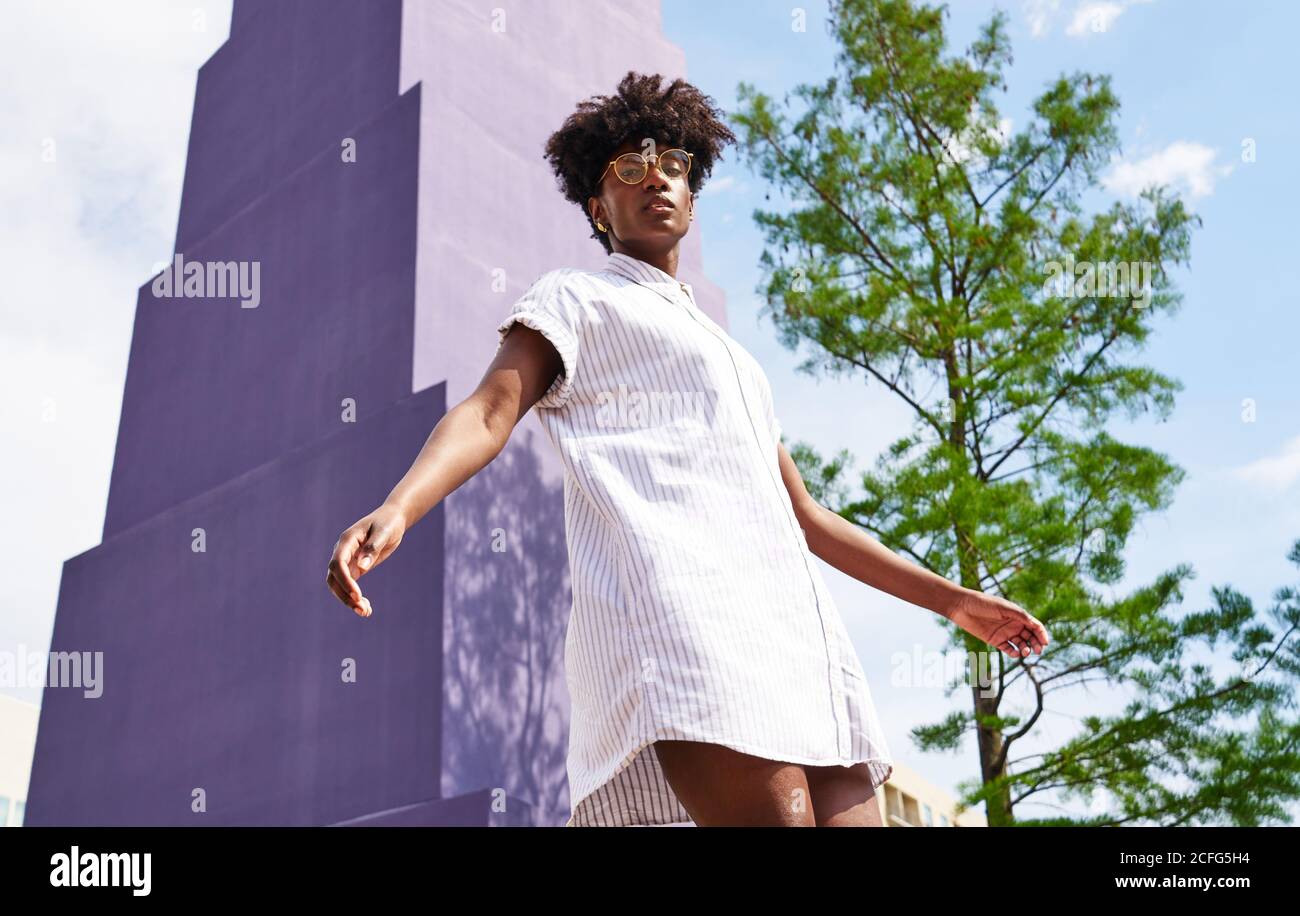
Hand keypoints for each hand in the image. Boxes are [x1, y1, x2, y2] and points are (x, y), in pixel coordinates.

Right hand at [325, 502, 407, 617]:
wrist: (392, 520)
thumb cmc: (388, 523)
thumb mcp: (384, 532)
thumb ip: (372, 548)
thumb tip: (362, 567)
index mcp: (347, 540)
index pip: (337, 563)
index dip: (345, 580)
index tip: (357, 595)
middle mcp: (343, 551)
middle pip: (334, 577)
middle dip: (345, 595)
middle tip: (362, 609)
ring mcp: (347, 560)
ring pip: (338, 584)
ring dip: (348, 599)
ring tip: (365, 612)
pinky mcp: (355, 568)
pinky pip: (349, 586)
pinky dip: (355, 598)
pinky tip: (367, 608)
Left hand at [944, 589, 1048, 658]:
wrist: (962, 607)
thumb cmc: (983, 603)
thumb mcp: (1003, 607)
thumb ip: (1019, 615)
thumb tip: (1034, 623)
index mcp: (1018, 615)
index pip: (1035, 626)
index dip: (1042, 634)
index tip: (1045, 642)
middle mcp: (1014, 624)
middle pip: (1031, 636)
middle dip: (1036, 644)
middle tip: (1038, 650)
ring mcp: (1005, 633)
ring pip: (1021, 644)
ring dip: (1026, 649)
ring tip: (1026, 652)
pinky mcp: (996, 641)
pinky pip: (1009, 649)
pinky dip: (1014, 653)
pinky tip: (1016, 654)